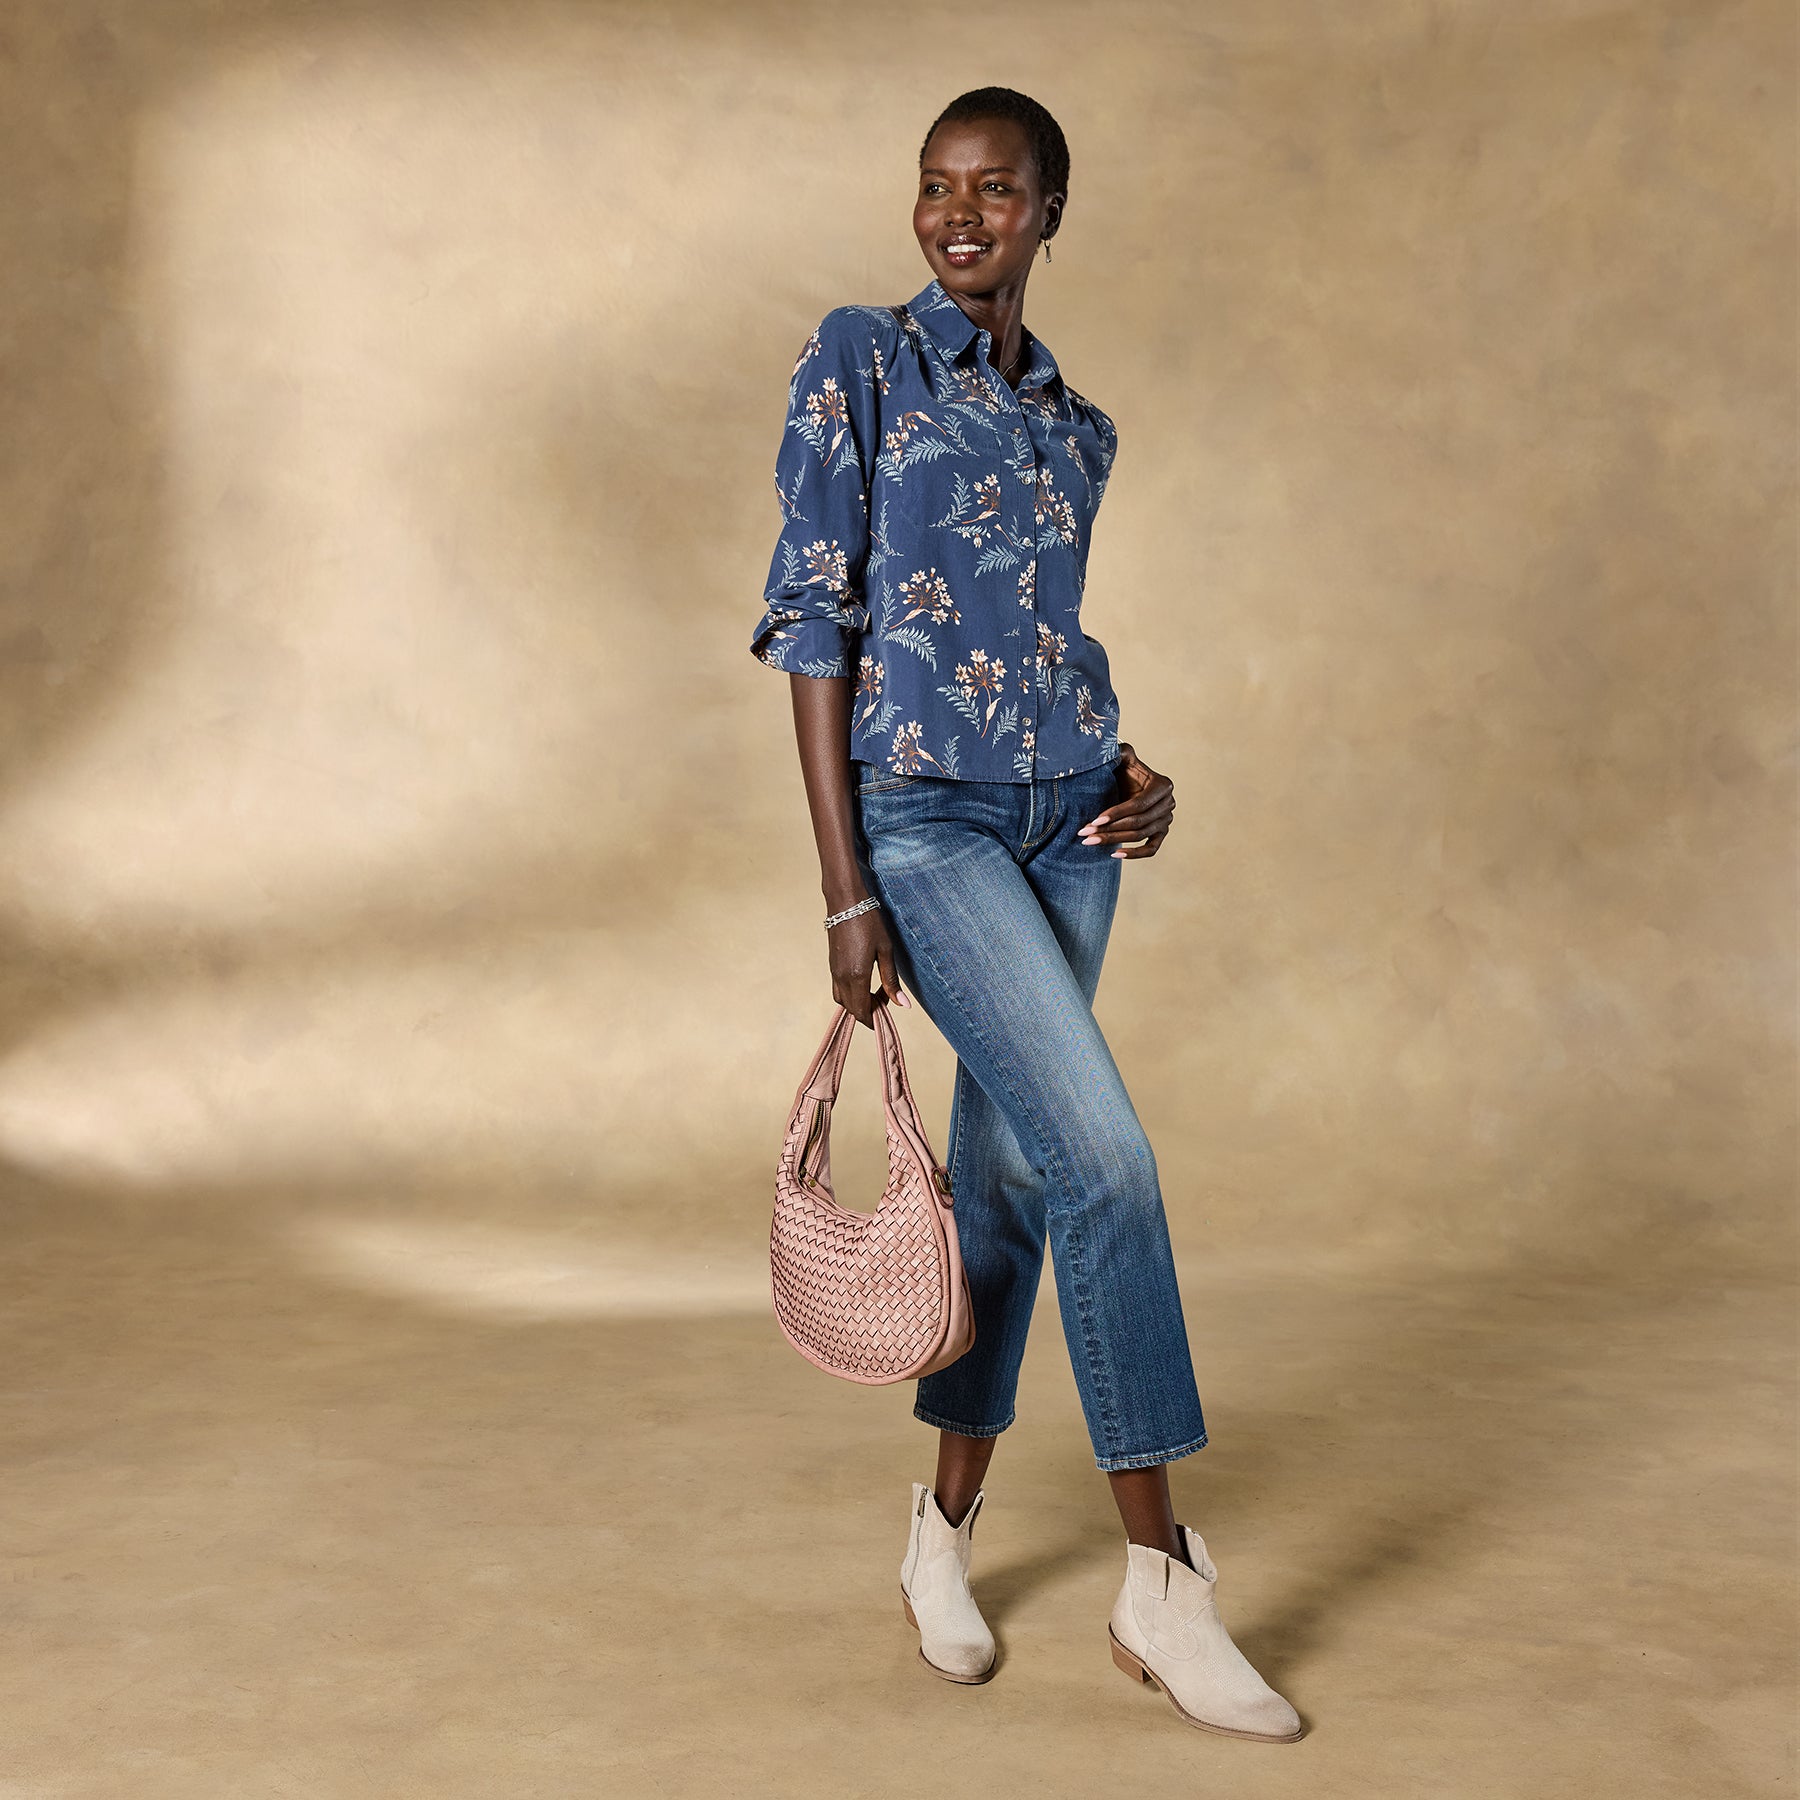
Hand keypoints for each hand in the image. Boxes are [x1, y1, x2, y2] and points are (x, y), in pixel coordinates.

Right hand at [827, 904, 910, 1027]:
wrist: (845, 902)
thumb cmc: (869, 923)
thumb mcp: (886, 951)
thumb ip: (891, 980)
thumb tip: (903, 1005)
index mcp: (857, 976)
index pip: (862, 1011)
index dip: (874, 1018)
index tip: (889, 1010)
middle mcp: (842, 977)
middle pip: (851, 1009)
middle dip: (868, 1011)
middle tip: (885, 998)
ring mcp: (834, 972)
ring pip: (842, 1000)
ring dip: (858, 1003)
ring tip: (875, 991)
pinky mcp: (832, 965)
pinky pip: (838, 989)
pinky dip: (850, 993)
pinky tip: (864, 981)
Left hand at [1078, 742, 1174, 858]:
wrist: (1127, 783)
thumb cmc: (1124, 770)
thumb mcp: (1123, 758)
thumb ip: (1120, 752)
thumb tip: (1112, 753)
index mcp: (1162, 786)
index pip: (1138, 805)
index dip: (1116, 813)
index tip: (1095, 820)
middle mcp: (1168, 804)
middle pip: (1138, 823)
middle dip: (1109, 829)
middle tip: (1085, 834)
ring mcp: (1166, 820)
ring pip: (1140, 836)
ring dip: (1114, 841)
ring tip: (1090, 842)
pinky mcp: (1161, 834)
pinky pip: (1151, 849)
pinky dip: (1135, 855)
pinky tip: (1114, 855)